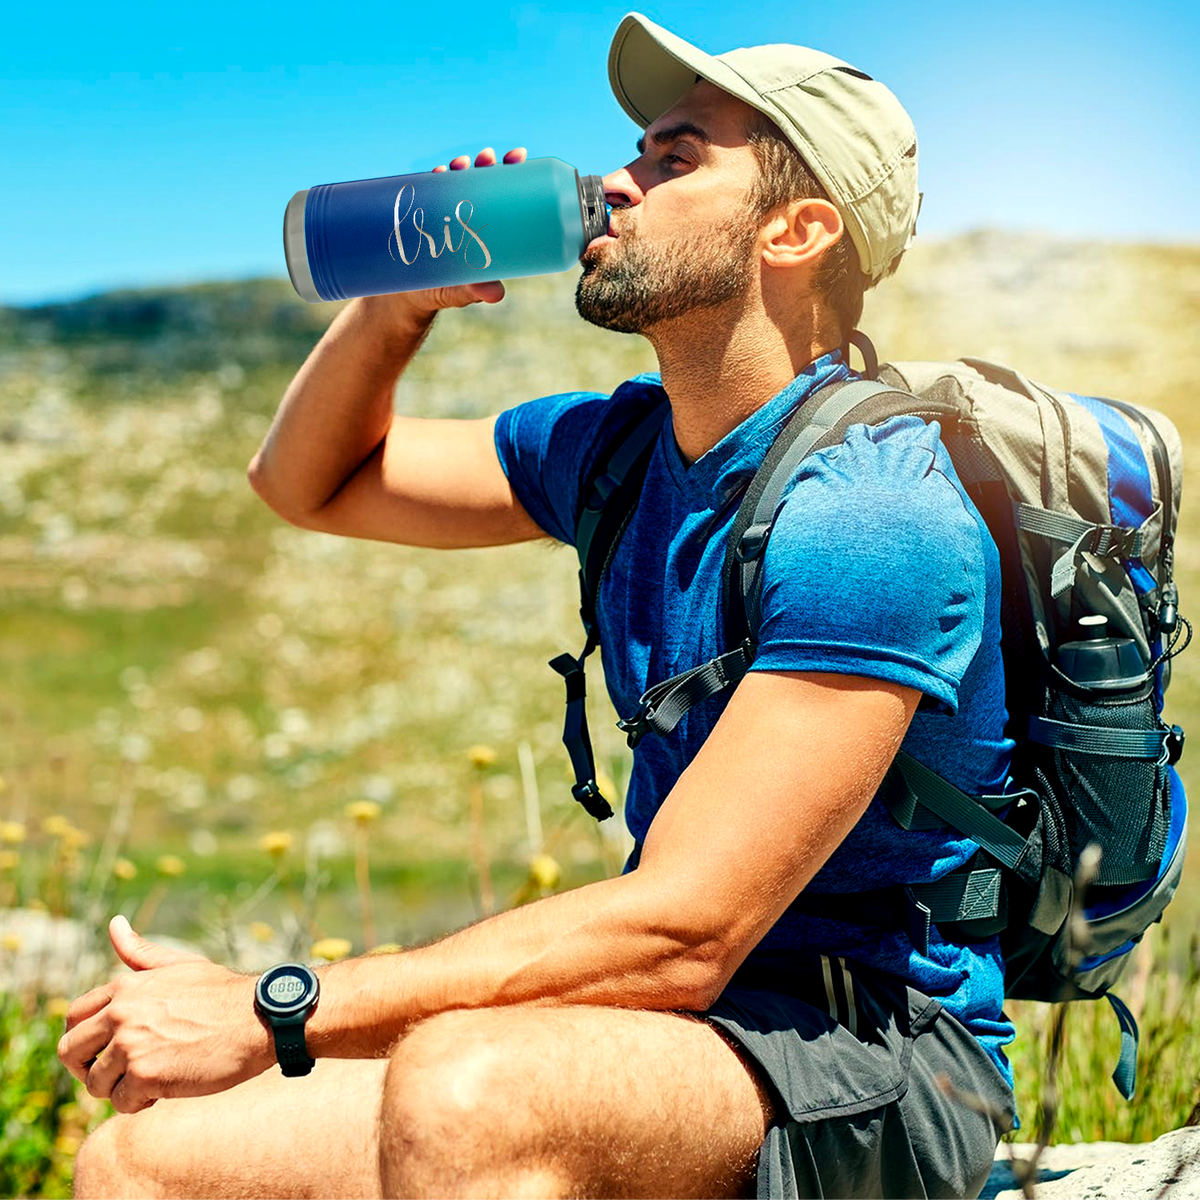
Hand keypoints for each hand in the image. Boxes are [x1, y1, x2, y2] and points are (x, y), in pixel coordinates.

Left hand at [56, 916, 273, 1113]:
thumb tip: (114, 924)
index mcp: (125, 986)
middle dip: (88, 1068)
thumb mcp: (180, 966)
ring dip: (119, 1088)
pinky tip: (165, 1089)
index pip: (73, 1017)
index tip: (105, 1050)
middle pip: (70, 1051)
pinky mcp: (145, 1074)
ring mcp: (130, 1043)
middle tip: (119, 1073)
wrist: (260, 1018)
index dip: (83, 1039)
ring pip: (94, 1083)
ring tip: (151, 1079)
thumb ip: (141, 953)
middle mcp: (121, 1012)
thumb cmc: (222, 993)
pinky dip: (140, 1103)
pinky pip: (121, 1102)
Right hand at [366, 145, 526, 320]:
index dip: (511, 174)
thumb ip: (476, 291)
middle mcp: (466, 215)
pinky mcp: (421, 213)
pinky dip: (432, 179)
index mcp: (485, 228)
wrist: (406, 295)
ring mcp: (443, 211)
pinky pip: (427, 190)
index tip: (518, 157)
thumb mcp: (461, 293)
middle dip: (485, 164)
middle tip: (488, 158)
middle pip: (480, 181)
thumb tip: (496, 294)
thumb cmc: (442, 291)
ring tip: (461, 164)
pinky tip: (437, 173)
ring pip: (454, 181)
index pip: (502, 195)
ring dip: (459, 167)